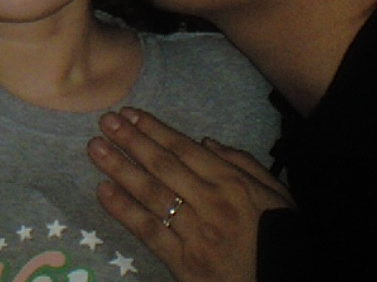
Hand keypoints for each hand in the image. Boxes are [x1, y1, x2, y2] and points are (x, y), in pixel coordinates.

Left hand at [87, 107, 293, 281]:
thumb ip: (242, 162)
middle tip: (104, 122)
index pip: (184, 149)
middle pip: (162, 165)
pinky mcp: (185, 263)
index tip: (129, 114)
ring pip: (151, 194)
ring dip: (120, 168)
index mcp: (232, 183)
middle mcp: (211, 203)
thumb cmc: (281, 236)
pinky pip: (149, 232)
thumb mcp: (275, 192)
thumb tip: (204, 141)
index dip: (154, 129)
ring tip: (95, 149)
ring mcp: (196, 233)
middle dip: (131, 141)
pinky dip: (124, 211)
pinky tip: (104, 192)